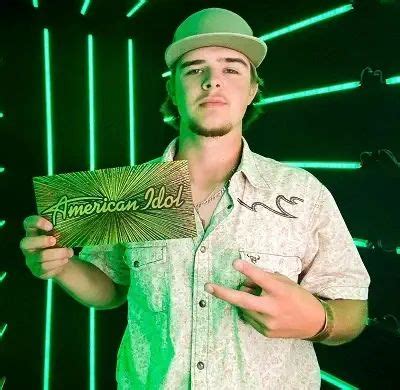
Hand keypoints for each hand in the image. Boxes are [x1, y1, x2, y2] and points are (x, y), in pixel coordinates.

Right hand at [19, 216, 73, 279]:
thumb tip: (72, 225)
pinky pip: (45, 268)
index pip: (28, 223)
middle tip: (54, 240)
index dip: (37, 222)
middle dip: (41, 241)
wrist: (61, 260)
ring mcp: (30, 259)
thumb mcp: (59, 234)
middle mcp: (28, 246)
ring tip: (69, 252)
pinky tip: (65, 260)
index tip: (50, 226)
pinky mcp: (36, 271)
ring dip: (57, 254)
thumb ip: (60, 229)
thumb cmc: (59, 242)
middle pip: (26, 243)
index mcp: (33, 231)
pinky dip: (58, 264)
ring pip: (40, 257)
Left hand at [204, 259, 325, 338]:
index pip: (262, 279)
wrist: (315, 323)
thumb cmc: (298, 297)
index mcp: (280, 291)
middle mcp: (273, 308)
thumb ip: (264, 279)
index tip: (235, 263)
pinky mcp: (266, 333)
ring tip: (257, 297)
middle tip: (208, 287)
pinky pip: (250, 318)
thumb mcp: (284, 282)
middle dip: (223, 293)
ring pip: (245, 308)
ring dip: (243, 300)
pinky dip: (250, 310)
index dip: (248, 271)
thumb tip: (244, 280)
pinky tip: (261, 308)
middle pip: (243, 300)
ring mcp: (269, 323)